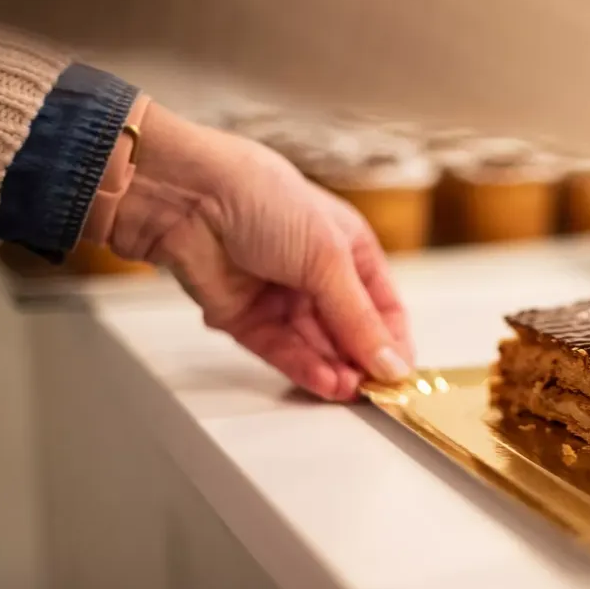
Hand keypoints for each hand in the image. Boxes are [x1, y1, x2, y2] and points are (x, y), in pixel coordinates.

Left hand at [108, 104, 413, 400]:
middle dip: (362, 361)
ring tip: (350, 391)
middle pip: (349, 331)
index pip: (382, 306)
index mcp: (349, 249)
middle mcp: (317, 274)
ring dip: (334, 369)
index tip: (401, 374)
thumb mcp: (329, 259)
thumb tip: (392, 363)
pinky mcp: (246, 317)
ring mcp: (280, 297)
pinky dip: (303, 368)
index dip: (393, 341)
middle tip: (374, 390)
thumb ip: (359, 319)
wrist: (188, 197)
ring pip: (315, 346)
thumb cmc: (264, 200)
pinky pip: (280, 350)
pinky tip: (324, 383)